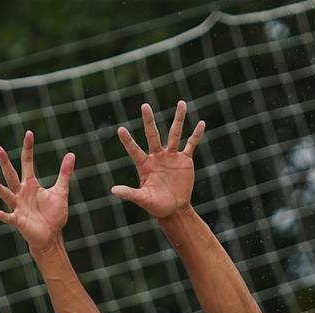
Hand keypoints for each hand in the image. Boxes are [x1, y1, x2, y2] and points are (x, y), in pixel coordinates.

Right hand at [0, 131, 75, 251]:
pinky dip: (3, 215)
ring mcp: (18, 206)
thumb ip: (64, 174)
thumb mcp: (61, 192)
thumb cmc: (53, 214)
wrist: (51, 235)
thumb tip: (71, 154)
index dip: (28, 149)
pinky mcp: (18, 221)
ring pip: (6, 194)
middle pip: (11, 174)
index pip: (27, 162)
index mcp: (31, 184)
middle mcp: (21, 193)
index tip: (29, 133)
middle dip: (5, 162)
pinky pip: (9, 217)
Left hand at [111, 101, 204, 219]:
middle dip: (149, 120)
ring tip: (182, 103)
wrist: (174, 209)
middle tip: (144, 105)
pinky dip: (196, 134)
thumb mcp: (142, 199)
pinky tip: (201, 123)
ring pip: (175, 133)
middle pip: (152, 134)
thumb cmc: (156, 206)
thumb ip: (129, 193)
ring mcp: (171, 156)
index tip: (120, 129)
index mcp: (145, 164)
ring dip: (178, 119)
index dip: (127, 141)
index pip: (134, 150)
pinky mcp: (185, 160)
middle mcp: (157, 156)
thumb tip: (113, 190)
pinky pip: (191, 144)